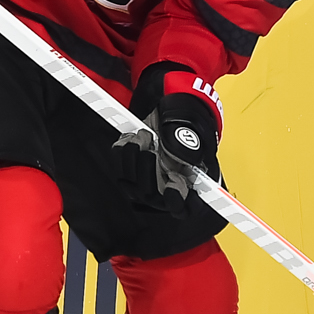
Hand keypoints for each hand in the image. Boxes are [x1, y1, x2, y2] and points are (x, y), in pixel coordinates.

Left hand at [111, 64, 222, 215]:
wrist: (168, 106)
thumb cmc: (187, 119)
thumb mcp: (194, 127)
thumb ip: (190, 144)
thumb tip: (185, 160)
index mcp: (191, 182)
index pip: (186, 207)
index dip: (178, 201)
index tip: (172, 185)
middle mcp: (167, 188)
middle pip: (152, 195)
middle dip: (149, 169)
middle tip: (152, 145)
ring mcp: (146, 182)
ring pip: (132, 185)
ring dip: (134, 157)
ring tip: (145, 135)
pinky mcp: (128, 171)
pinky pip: (119, 168)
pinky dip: (123, 151)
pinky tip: (133, 136)